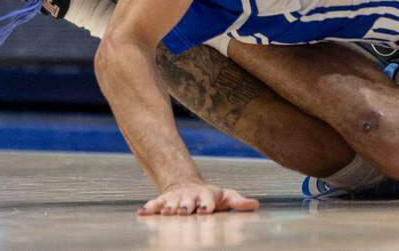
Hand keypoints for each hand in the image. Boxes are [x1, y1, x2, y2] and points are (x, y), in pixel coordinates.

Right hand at [138, 179, 258, 215]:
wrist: (188, 185)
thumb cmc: (211, 196)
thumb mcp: (226, 197)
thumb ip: (238, 202)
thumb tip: (256, 205)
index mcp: (206, 196)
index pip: (208, 200)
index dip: (207, 204)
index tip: (206, 210)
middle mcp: (190, 197)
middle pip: (188, 202)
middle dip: (186, 206)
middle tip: (184, 211)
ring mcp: (176, 199)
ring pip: (171, 203)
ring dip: (168, 207)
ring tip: (165, 211)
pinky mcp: (163, 201)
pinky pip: (155, 204)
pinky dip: (149, 208)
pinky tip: (142, 213)